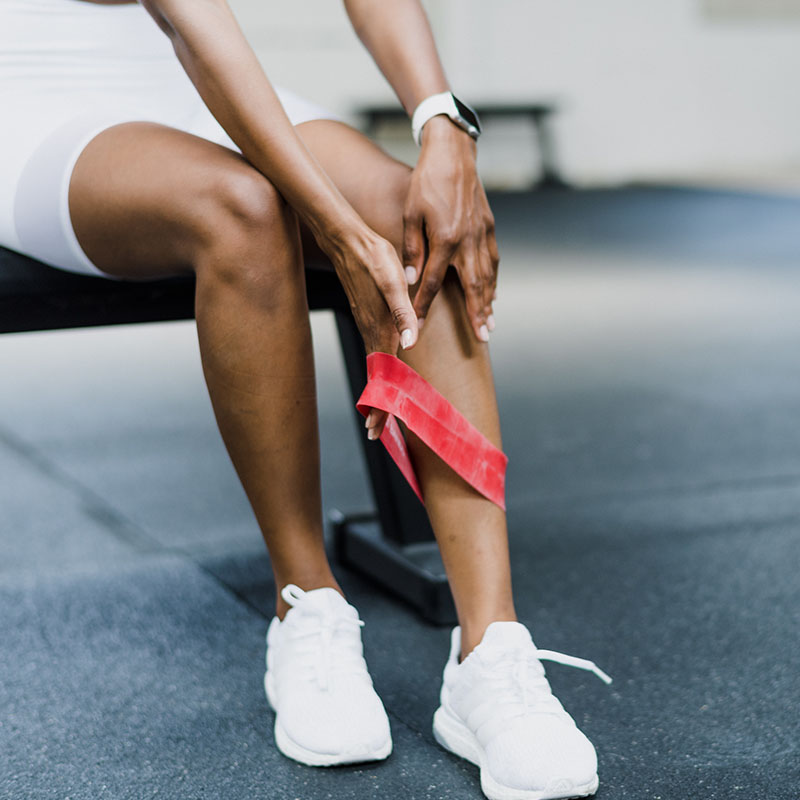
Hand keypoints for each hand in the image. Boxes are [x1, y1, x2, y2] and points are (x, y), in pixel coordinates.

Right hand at [318, 218, 418, 438]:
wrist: (346, 239)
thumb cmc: (373, 257)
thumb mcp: (394, 281)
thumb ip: (403, 311)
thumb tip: (411, 342)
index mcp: (381, 329)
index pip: (382, 377)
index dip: (380, 405)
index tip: (376, 430)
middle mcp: (372, 332)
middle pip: (376, 379)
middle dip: (376, 408)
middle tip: (374, 434)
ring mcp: (367, 325)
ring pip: (374, 367)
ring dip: (376, 392)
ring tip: (376, 414)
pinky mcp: (367, 316)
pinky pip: (373, 351)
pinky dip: (376, 371)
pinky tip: (382, 373)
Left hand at [402, 116, 499, 340]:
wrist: (454, 152)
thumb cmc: (427, 182)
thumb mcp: (410, 214)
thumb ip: (411, 250)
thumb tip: (408, 281)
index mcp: (445, 239)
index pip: (432, 283)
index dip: (423, 307)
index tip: (418, 327)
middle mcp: (468, 241)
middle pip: (473, 287)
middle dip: (477, 315)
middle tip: (482, 338)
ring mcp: (482, 234)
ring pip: (488, 276)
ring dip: (489, 302)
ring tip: (491, 324)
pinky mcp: (489, 226)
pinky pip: (493, 260)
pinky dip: (494, 280)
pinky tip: (493, 293)